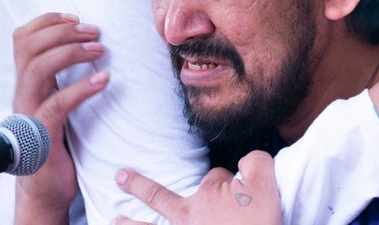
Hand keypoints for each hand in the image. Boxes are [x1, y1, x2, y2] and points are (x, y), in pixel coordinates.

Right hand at [12, 12, 108, 223]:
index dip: (47, 21)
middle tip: (94, 32)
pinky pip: (57, 104)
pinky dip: (81, 88)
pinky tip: (104, 80)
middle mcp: (24, 93)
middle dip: (63, 31)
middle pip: (28, 47)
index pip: (22, 39)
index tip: (76, 17)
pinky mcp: (43, 134)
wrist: (47, 188)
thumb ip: (64, 77)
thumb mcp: (58, 101)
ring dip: (71, 52)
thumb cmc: (59, 141)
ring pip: (37, 68)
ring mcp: (29, 113)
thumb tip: (92, 44)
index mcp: (28, 82)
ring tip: (99, 50)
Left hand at [112, 151, 281, 224]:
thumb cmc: (259, 222)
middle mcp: (189, 217)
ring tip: (113, 219)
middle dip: (139, 186)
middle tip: (119, 176)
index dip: (228, 179)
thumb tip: (246, 160)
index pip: (214, 176)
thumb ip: (254, 160)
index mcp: (208, 195)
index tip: (241, 192)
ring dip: (130, 224)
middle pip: (160, 198)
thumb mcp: (265, 180)